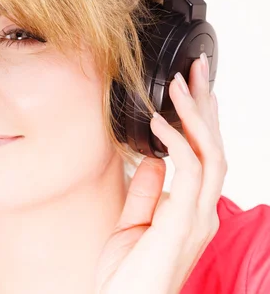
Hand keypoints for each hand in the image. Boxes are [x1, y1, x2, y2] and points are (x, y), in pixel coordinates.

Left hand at [95, 54, 226, 293]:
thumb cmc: (127, 274)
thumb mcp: (132, 224)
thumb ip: (146, 192)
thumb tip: (152, 160)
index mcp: (192, 210)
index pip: (204, 156)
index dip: (200, 121)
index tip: (189, 90)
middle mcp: (202, 211)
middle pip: (215, 148)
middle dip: (205, 106)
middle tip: (197, 70)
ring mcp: (196, 217)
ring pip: (210, 155)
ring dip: (194, 116)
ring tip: (178, 85)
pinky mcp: (183, 223)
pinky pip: (188, 173)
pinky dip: (177, 143)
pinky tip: (160, 123)